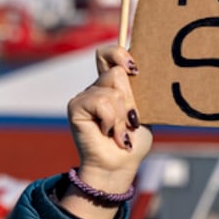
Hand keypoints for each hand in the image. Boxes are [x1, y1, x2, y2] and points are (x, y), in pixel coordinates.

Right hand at [64, 45, 152, 218]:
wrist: (119, 166)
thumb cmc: (134, 142)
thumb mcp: (142, 112)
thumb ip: (138, 91)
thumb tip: (139, 69)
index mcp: (113, 85)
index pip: (109, 54)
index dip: (119, 53)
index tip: (134, 69)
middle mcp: (97, 87)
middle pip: (116, 72)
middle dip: (130, 100)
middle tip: (131, 121)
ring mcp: (85, 96)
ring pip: (112, 90)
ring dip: (122, 117)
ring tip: (121, 133)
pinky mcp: (76, 106)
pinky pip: (101, 102)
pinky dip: (111, 120)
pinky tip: (108, 133)